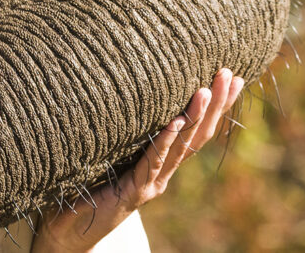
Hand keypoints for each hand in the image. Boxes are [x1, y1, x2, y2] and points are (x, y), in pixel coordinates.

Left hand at [32, 69, 244, 251]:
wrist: (70, 230)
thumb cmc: (88, 185)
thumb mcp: (116, 149)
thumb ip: (130, 127)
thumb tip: (131, 82)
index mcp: (164, 161)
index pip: (198, 129)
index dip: (218, 105)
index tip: (234, 77)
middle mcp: (164, 172)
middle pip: (198, 135)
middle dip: (216, 104)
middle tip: (228, 74)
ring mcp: (152, 183)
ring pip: (181, 148)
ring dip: (196, 118)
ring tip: (205, 91)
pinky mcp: (135, 192)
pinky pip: (153, 163)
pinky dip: (164, 141)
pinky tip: (174, 122)